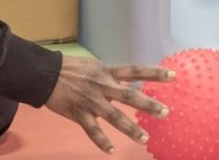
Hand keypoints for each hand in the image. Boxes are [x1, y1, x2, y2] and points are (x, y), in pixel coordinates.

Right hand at [44, 55, 173, 152]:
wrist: (45, 74)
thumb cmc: (70, 68)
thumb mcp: (94, 66)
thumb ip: (110, 75)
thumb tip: (126, 82)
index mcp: (107, 71)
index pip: (135, 71)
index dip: (154, 73)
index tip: (173, 77)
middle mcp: (102, 85)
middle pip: (129, 95)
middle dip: (148, 105)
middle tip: (166, 112)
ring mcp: (91, 101)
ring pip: (114, 117)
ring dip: (130, 129)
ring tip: (145, 138)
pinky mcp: (79, 114)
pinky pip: (93, 131)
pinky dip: (102, 142)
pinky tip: (111, 152)